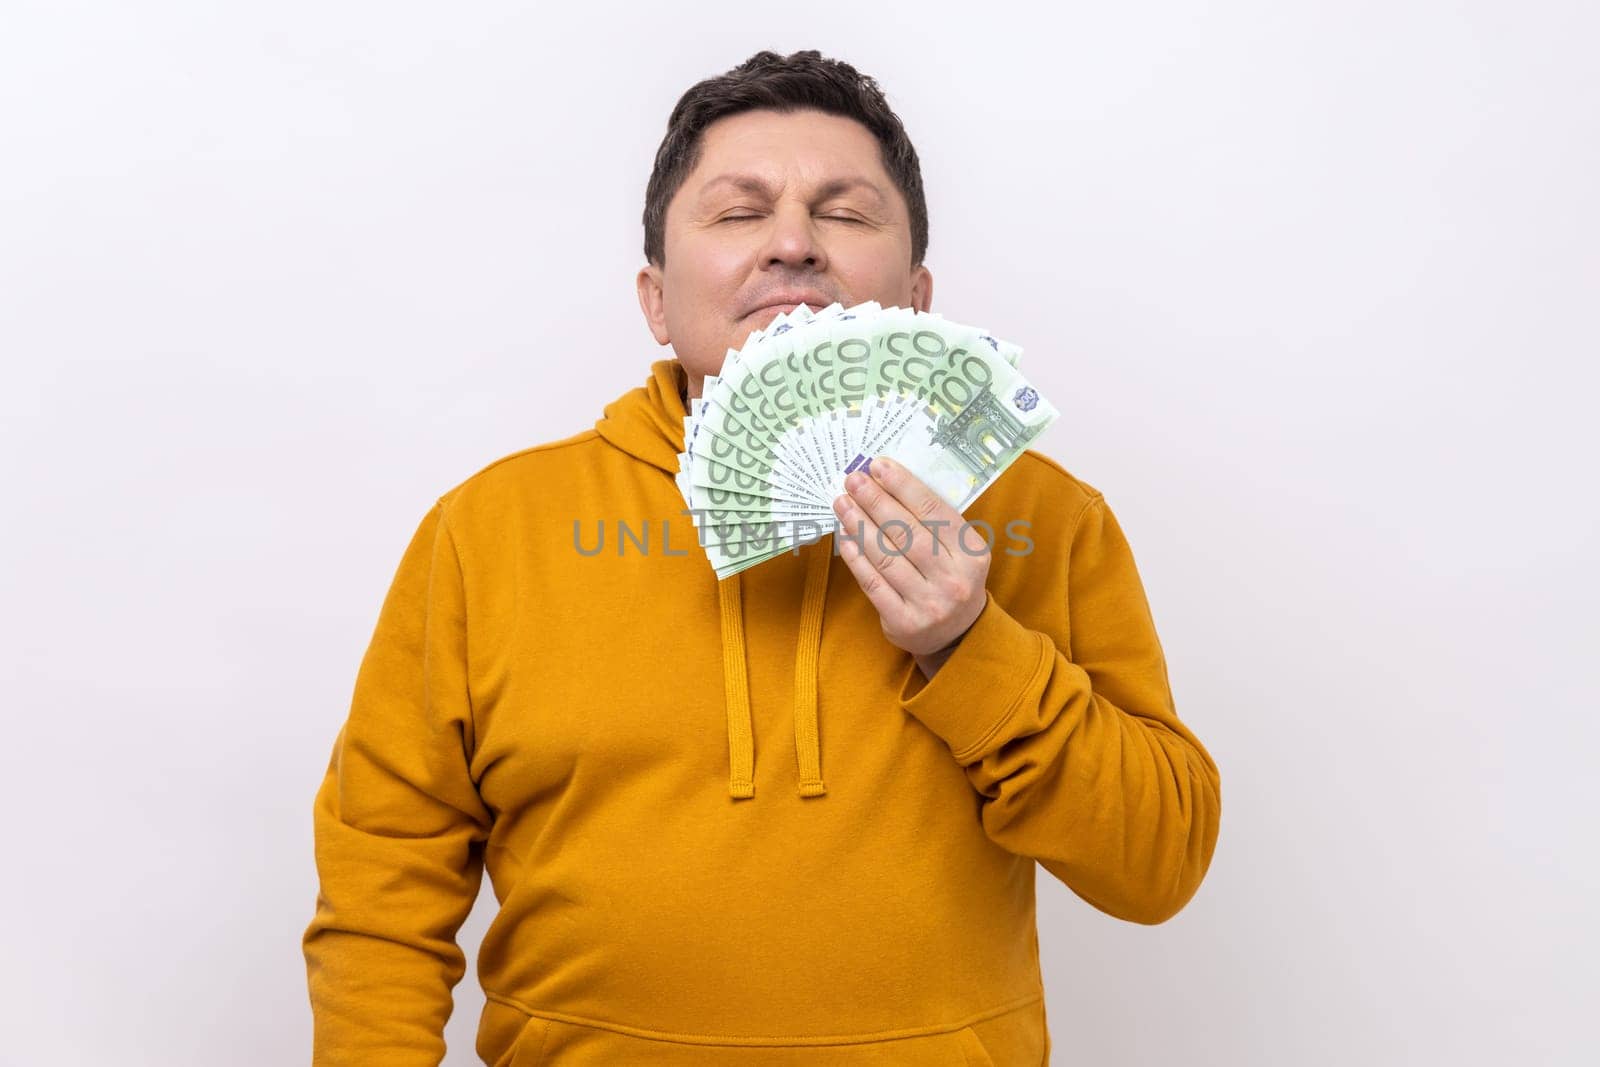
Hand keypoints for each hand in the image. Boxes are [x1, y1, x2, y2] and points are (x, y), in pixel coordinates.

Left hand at [831, 456, 989, 661]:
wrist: (959, 635)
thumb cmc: (952, 579)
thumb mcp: (961, 551)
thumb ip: (935, 522)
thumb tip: (888, 483)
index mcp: (972, 553)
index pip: (934, 510)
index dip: (903, 485)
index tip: (878, 466)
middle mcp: (953, 578)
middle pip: (906, 531)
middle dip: (875, 500)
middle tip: (853, 479)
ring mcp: (928, 602)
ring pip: (886, 556)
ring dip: (859, 525)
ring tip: (842, 504)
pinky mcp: (904, 622)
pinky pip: (873, 583)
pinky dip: (856, 558)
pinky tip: (846, 538)